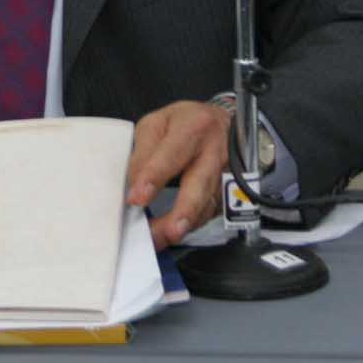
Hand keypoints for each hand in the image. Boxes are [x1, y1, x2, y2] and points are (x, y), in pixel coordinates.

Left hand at [125, 100, 230, 247]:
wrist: (224, 124)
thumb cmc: (186, 123)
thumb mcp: (158, 123)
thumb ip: (144, 151)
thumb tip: (132, 184)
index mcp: (193, 127)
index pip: (171, 154)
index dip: (153, 177)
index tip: (136, 199)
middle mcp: (214, 151)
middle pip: (201, 183)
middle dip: (185, 210)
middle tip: (168, 232)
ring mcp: (226, 173)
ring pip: (208, 203)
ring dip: (186, 224)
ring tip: (163, 239)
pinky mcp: (230, 191)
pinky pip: (212, 212)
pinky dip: (193, 225)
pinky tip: (174, 234)